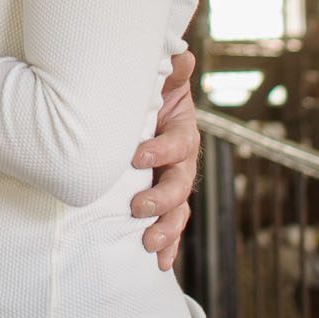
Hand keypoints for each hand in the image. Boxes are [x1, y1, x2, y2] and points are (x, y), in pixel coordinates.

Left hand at [131, 49, 199, 270]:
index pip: (178, 143)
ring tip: (147, 244)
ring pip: (180, 210)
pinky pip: (171, 226)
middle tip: (138, 208)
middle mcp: (182, 160)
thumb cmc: (146, 95)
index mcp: (181, 130)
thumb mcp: (158, 80)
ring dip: (167, 229)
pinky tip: (161, 263)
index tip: (136, 157)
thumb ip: (170, 70)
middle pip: (182, 183)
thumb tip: (179, 54)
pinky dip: (169, 246)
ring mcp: (174, 183)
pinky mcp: (164, 202)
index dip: (161, 150)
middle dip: (163, 199)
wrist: (141, 113)